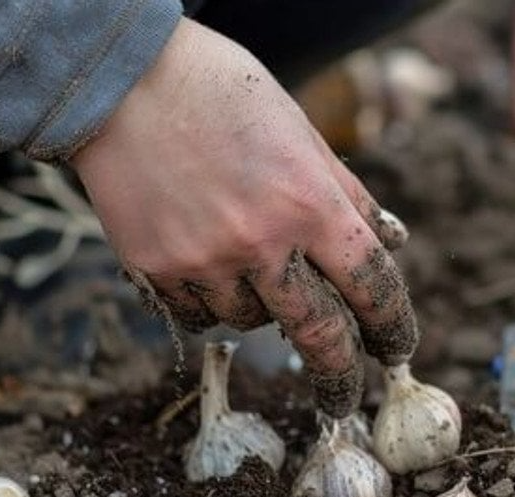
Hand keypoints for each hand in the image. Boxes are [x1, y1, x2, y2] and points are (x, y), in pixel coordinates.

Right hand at [70, 19, 416, 416]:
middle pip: (319, 335)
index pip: (372, 286)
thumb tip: (392, 241)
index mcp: (310, 202)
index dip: (393, 326)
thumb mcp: (301, 131)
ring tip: (242, 256)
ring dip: (261, 309)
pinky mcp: (156, 270)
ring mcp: (205, 261)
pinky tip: (203, 262)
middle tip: (344, 396)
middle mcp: (262, 241)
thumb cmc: (220, 92)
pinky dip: (209, 303)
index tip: (397, 349)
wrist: (118, 81)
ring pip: (250, 323)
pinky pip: (197, 316)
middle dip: (340, 374)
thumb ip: (348, 194)